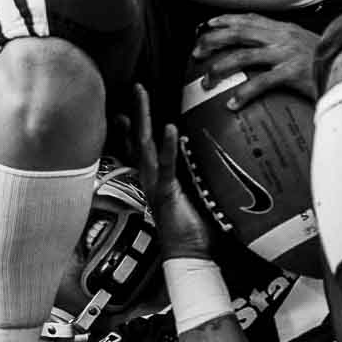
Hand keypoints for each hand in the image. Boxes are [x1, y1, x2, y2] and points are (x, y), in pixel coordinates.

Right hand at [126, 85, 214, 260]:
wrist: (189, 254)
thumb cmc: (195, 228)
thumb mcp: (196, 195)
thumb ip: (198, 176)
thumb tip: (214, 157)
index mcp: (156, 178)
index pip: (141, 146)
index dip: (133, 126)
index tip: (128, 105)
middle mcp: (150, 178)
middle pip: (139, 138)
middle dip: (137, 112)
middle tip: (136, 86)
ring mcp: (156, 184)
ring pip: (144, 144)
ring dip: (143, 118)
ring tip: (142, 94)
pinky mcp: (167, 192)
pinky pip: (166, 165)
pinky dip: (168, 146)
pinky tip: (170, 129)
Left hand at [191, 15, 320, 109]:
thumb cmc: (331, 59)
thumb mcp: (308, 45)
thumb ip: (289, 46)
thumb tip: (270, 55)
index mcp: (285, 29)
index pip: (250, 18)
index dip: (227, 19)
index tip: (208, 24)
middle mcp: (282, 37)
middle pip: (239, 32)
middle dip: (213, 40)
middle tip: (197, 53)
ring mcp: (286, 53)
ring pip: (242, 55)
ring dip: (220, 67)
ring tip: (206, 81)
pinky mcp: (291, 72)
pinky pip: (260, 83)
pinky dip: (243, 93)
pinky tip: (232, 104)